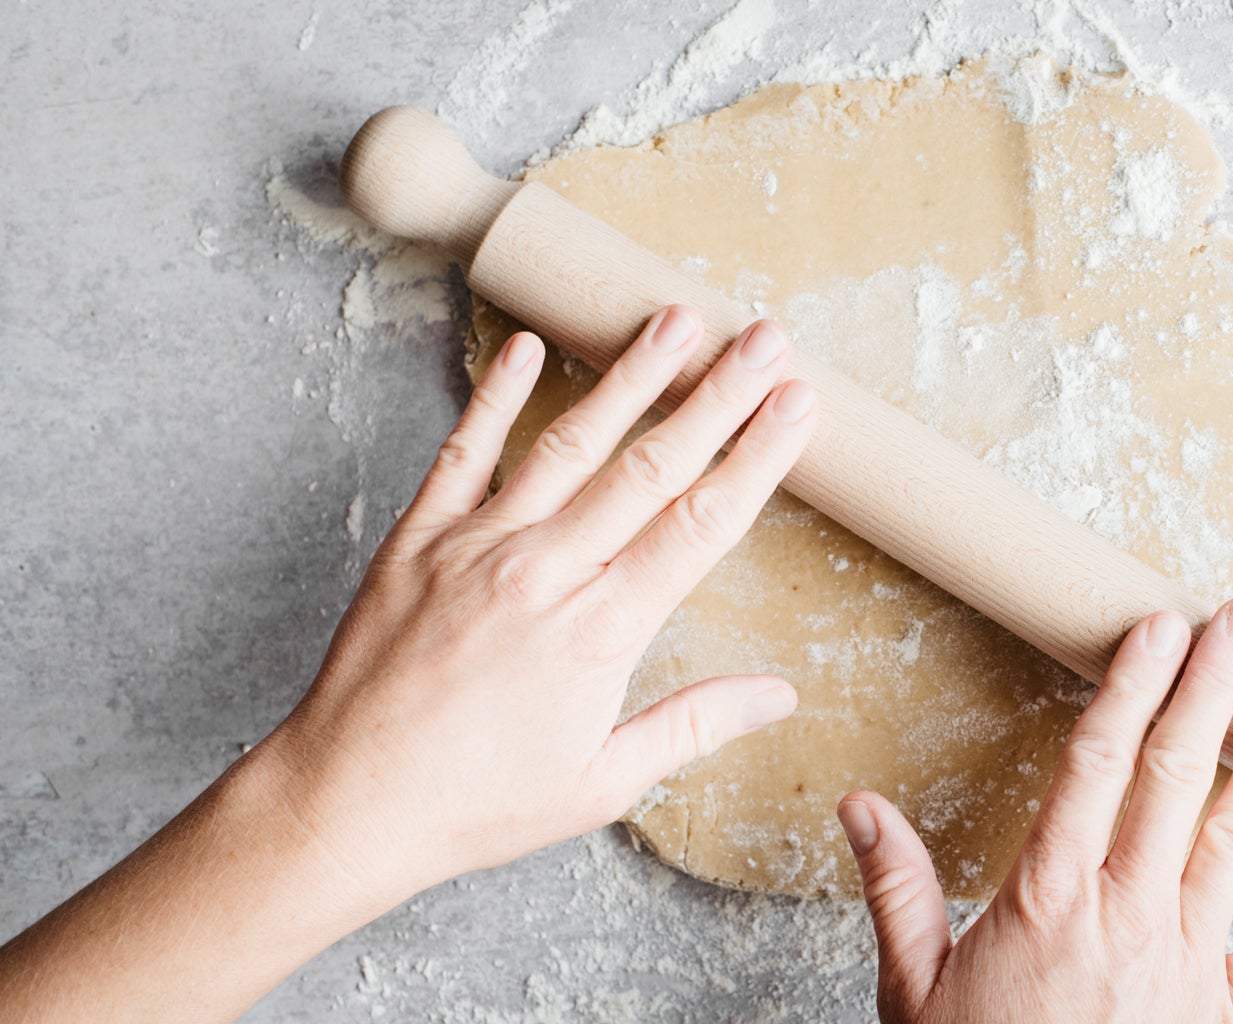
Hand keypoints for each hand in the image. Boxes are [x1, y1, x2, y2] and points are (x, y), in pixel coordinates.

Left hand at [0, 304, 816, 1021]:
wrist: (346, 801)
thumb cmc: (478, 803)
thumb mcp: (602, 783)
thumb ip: (695, 725)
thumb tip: (780, 696)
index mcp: (601, 631)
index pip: (701, 524)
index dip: (757, 457)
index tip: (798, 406)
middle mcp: (546, 572)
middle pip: (651, 466)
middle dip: (717, 395)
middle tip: (765, 339)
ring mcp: (478, 546)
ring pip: (569, 442)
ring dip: (628, 377)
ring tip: (677, 320)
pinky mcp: (418, 540)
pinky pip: (464, 452)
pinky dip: (494, 395)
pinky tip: (526, 346)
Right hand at [836, 598, 1232, 1023]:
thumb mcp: (913, 990)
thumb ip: (898, 891)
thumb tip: (861, 807)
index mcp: (1046, 903)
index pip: (1092, 770)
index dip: (1128, 691)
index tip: (1155, 628)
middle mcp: (1124, 919)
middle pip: (1174, 782)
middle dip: (1210, 691)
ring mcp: (1183, 963)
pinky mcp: (1225, 1011)